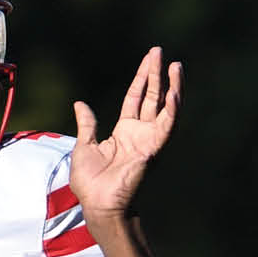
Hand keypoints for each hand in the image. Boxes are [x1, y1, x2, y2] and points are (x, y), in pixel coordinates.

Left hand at [72, 48, 181, 223]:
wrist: (97, 204)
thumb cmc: (91, 182)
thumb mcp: (84, 145)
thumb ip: (88, 124)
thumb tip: (80, 104)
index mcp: (124, 132)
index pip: (136, 98)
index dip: (142, 78)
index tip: (150, 60)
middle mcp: (140, 134)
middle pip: (153, 98)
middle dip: (157, 74)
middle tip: (161, 52)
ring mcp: (149, 142)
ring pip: (165, 109)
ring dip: (172, 87)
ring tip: (176, 66)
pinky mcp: (153, 150)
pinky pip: (166, 127)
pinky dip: (172, 110)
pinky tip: (175, 91)